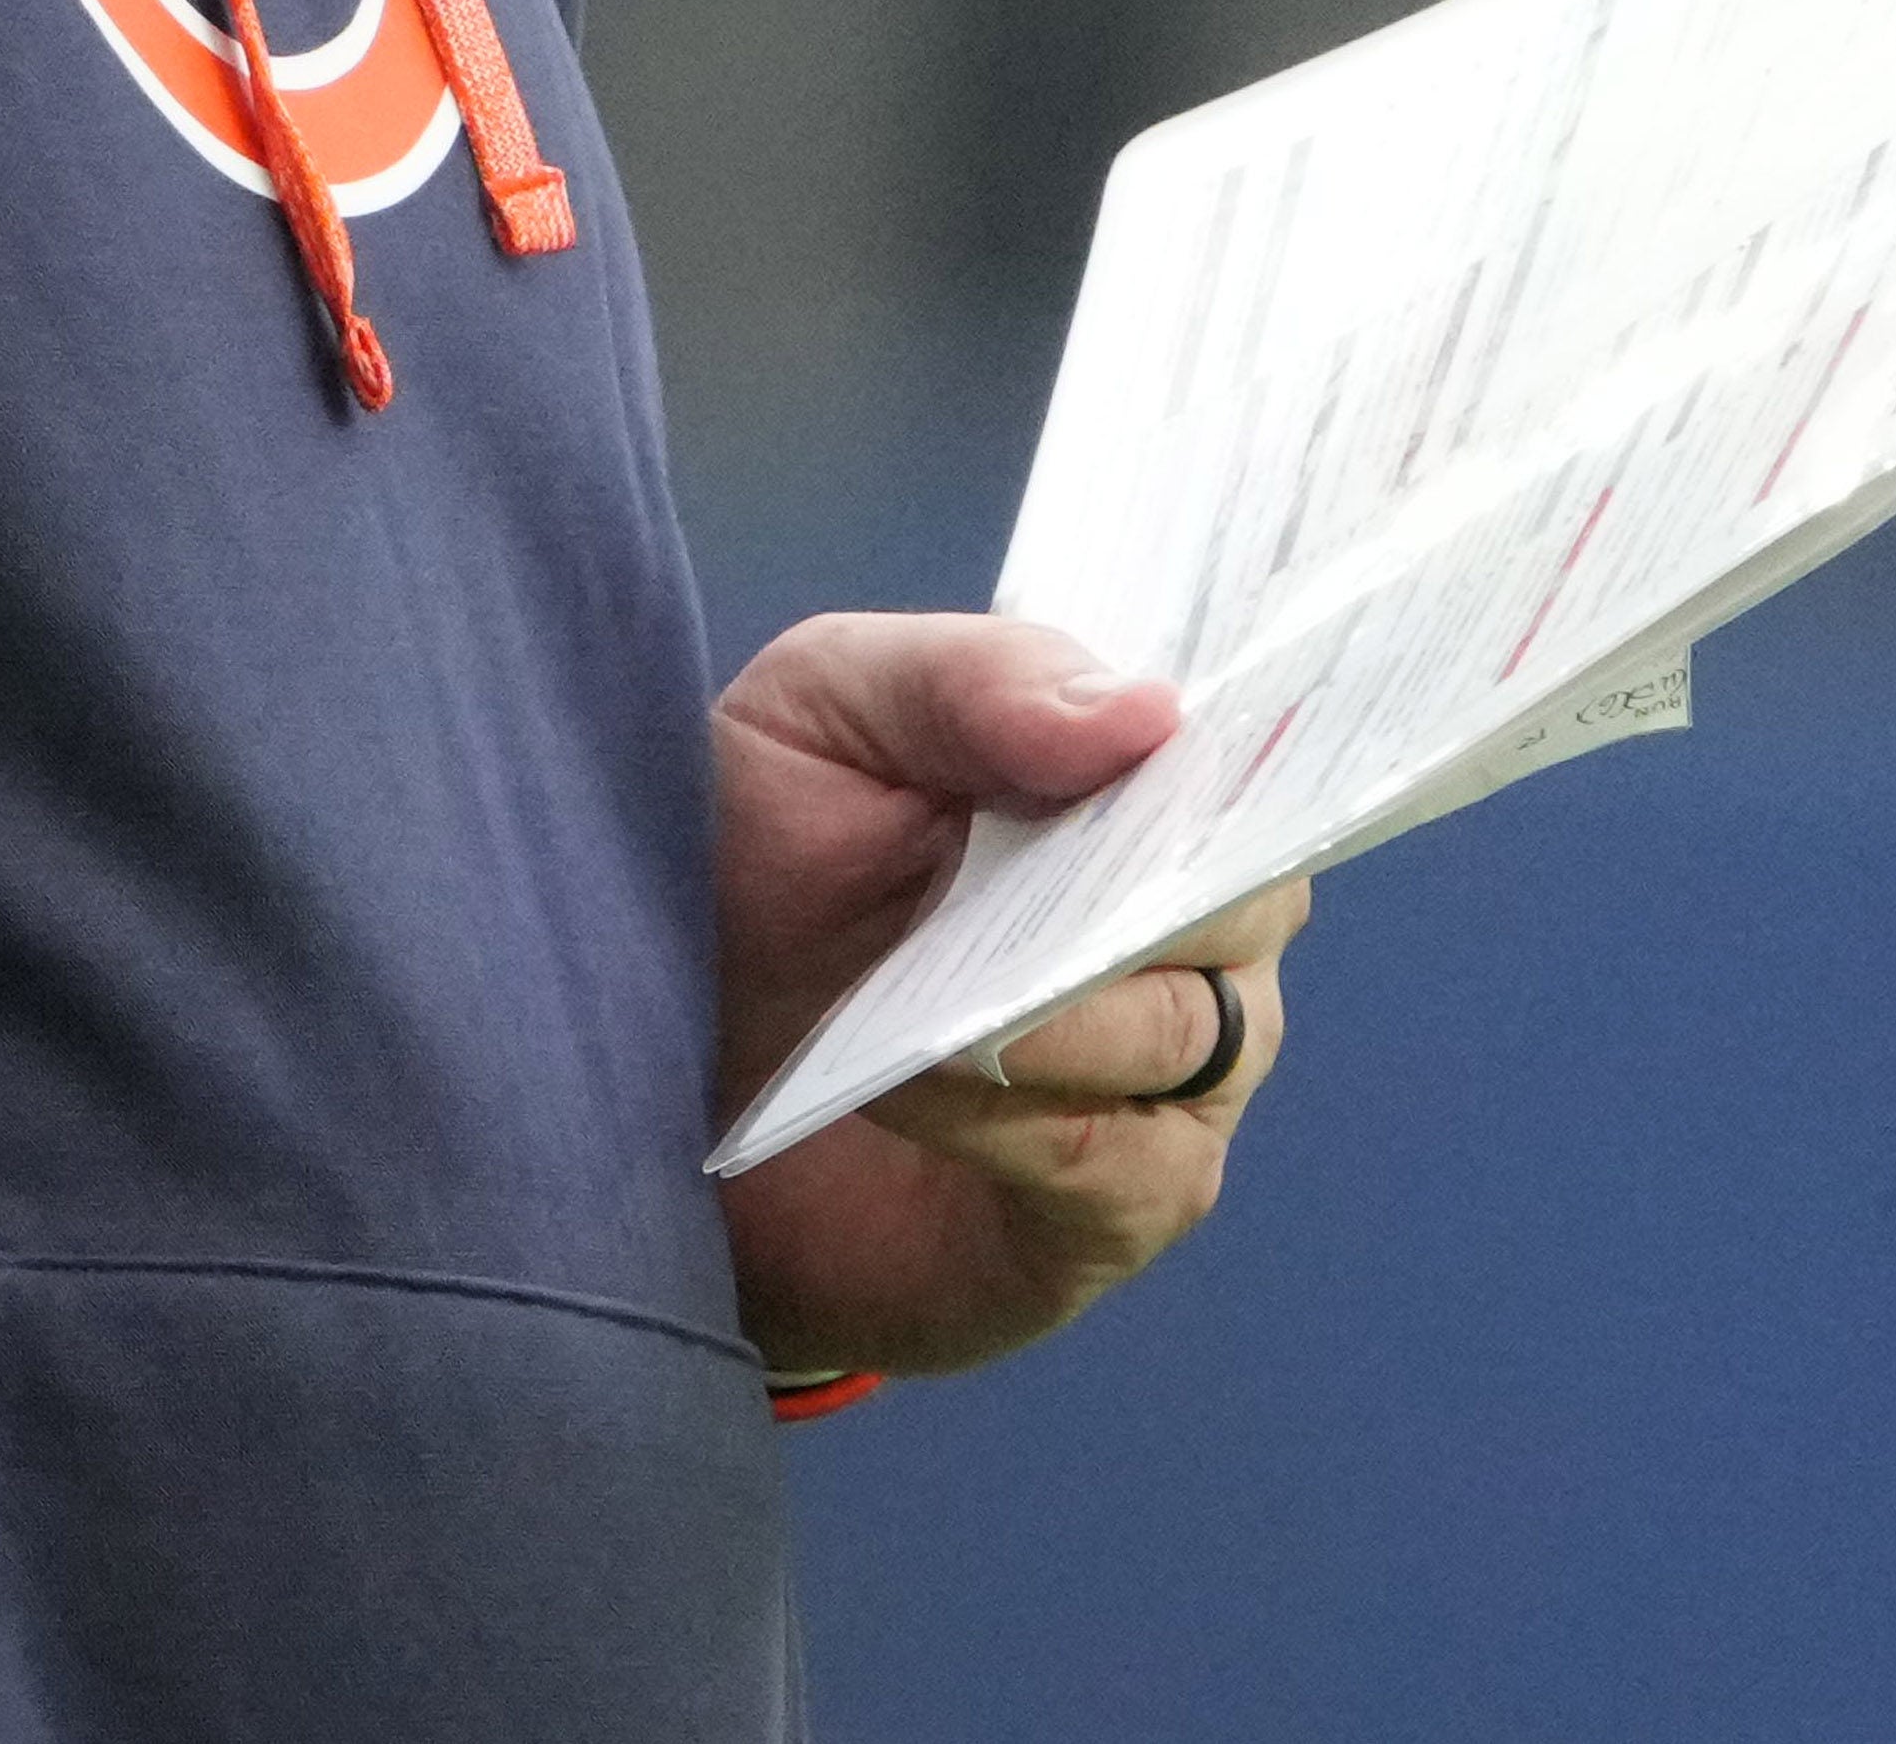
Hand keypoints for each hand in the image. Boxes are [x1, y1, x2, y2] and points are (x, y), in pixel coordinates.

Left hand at [702, 609, 1306, 1386]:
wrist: (643, 1062)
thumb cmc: (756, 857)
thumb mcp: (825, 712)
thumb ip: (978, 682)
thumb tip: (1150, 712)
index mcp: (1146, 796)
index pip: (1252, 766)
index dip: (1217, 755)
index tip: (1150, 737)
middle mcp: (1191, 938)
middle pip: (1246, 900)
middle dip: (1134, 887)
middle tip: (998, 881)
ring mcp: (1168, 1084)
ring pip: (1197, 1034)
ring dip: (1055, 1011)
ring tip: (920, 1001)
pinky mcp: (1115, 1214)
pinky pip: (1128, 1166)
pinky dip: (1017, 1121)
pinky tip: (905, 1082)